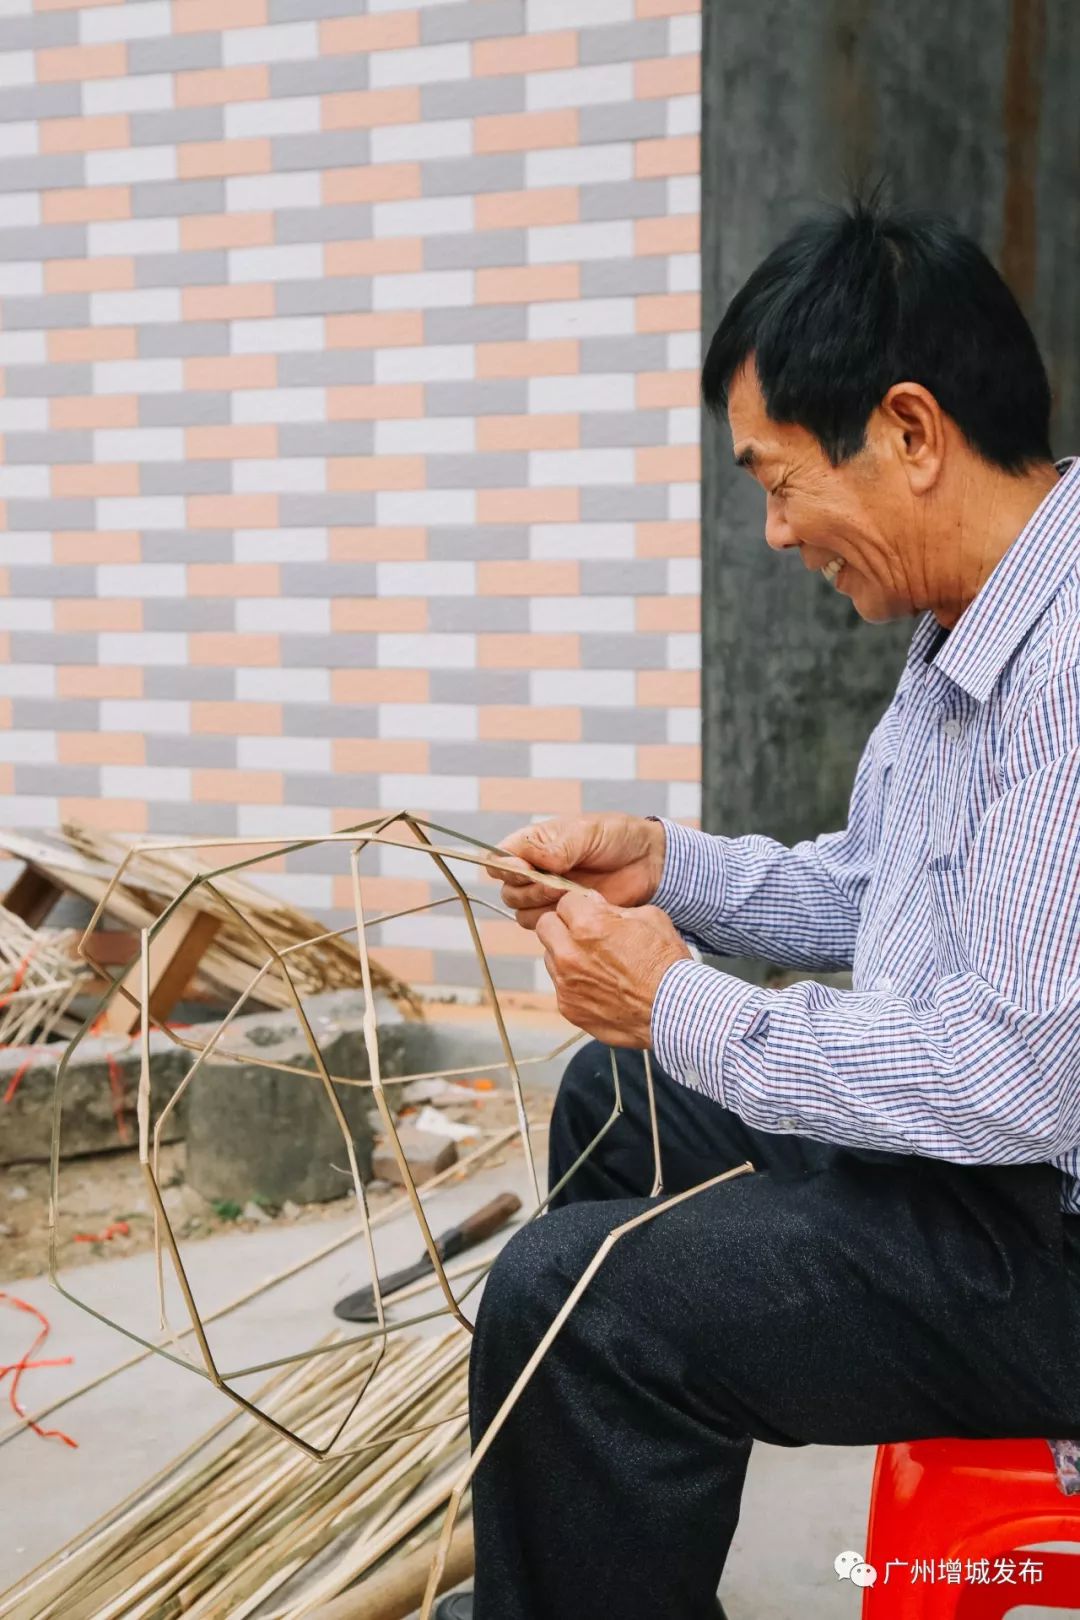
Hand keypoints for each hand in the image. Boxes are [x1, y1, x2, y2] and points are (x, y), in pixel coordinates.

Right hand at [485, 813, 666, 930]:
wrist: (648, 863)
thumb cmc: (617, 838)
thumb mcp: (587, 832)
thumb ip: (559, 846)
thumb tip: (532, 859)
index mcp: (533, 844)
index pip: (499, 857)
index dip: (505, 866)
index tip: (524, 867)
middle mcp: (534, 870)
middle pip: (508, 890)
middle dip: (528, 889)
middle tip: (555, 882)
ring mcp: (547, 895)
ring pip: (521, 911)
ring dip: (541, 905)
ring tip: (568, 892)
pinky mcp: (563, 916)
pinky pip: (544, 927)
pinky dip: (556, 920)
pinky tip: (578, 906)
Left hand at [535, 889, 690, 1047]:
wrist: (674, 1011)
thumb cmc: (666, 963)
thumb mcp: (649, 918)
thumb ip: (614, 907)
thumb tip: (593, 903)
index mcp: (587, 925)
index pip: (565, 901)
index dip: (581, 906)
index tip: (591, 914)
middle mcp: (569, 953)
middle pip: (545, 926)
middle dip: (562, 925)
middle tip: (584, 934)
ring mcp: (565, 983)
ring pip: (550, 957)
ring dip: (566, 955)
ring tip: (596, 964)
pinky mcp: (568, 1007)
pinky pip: (561, 986)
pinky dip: (575, 983)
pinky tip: (601, 987)